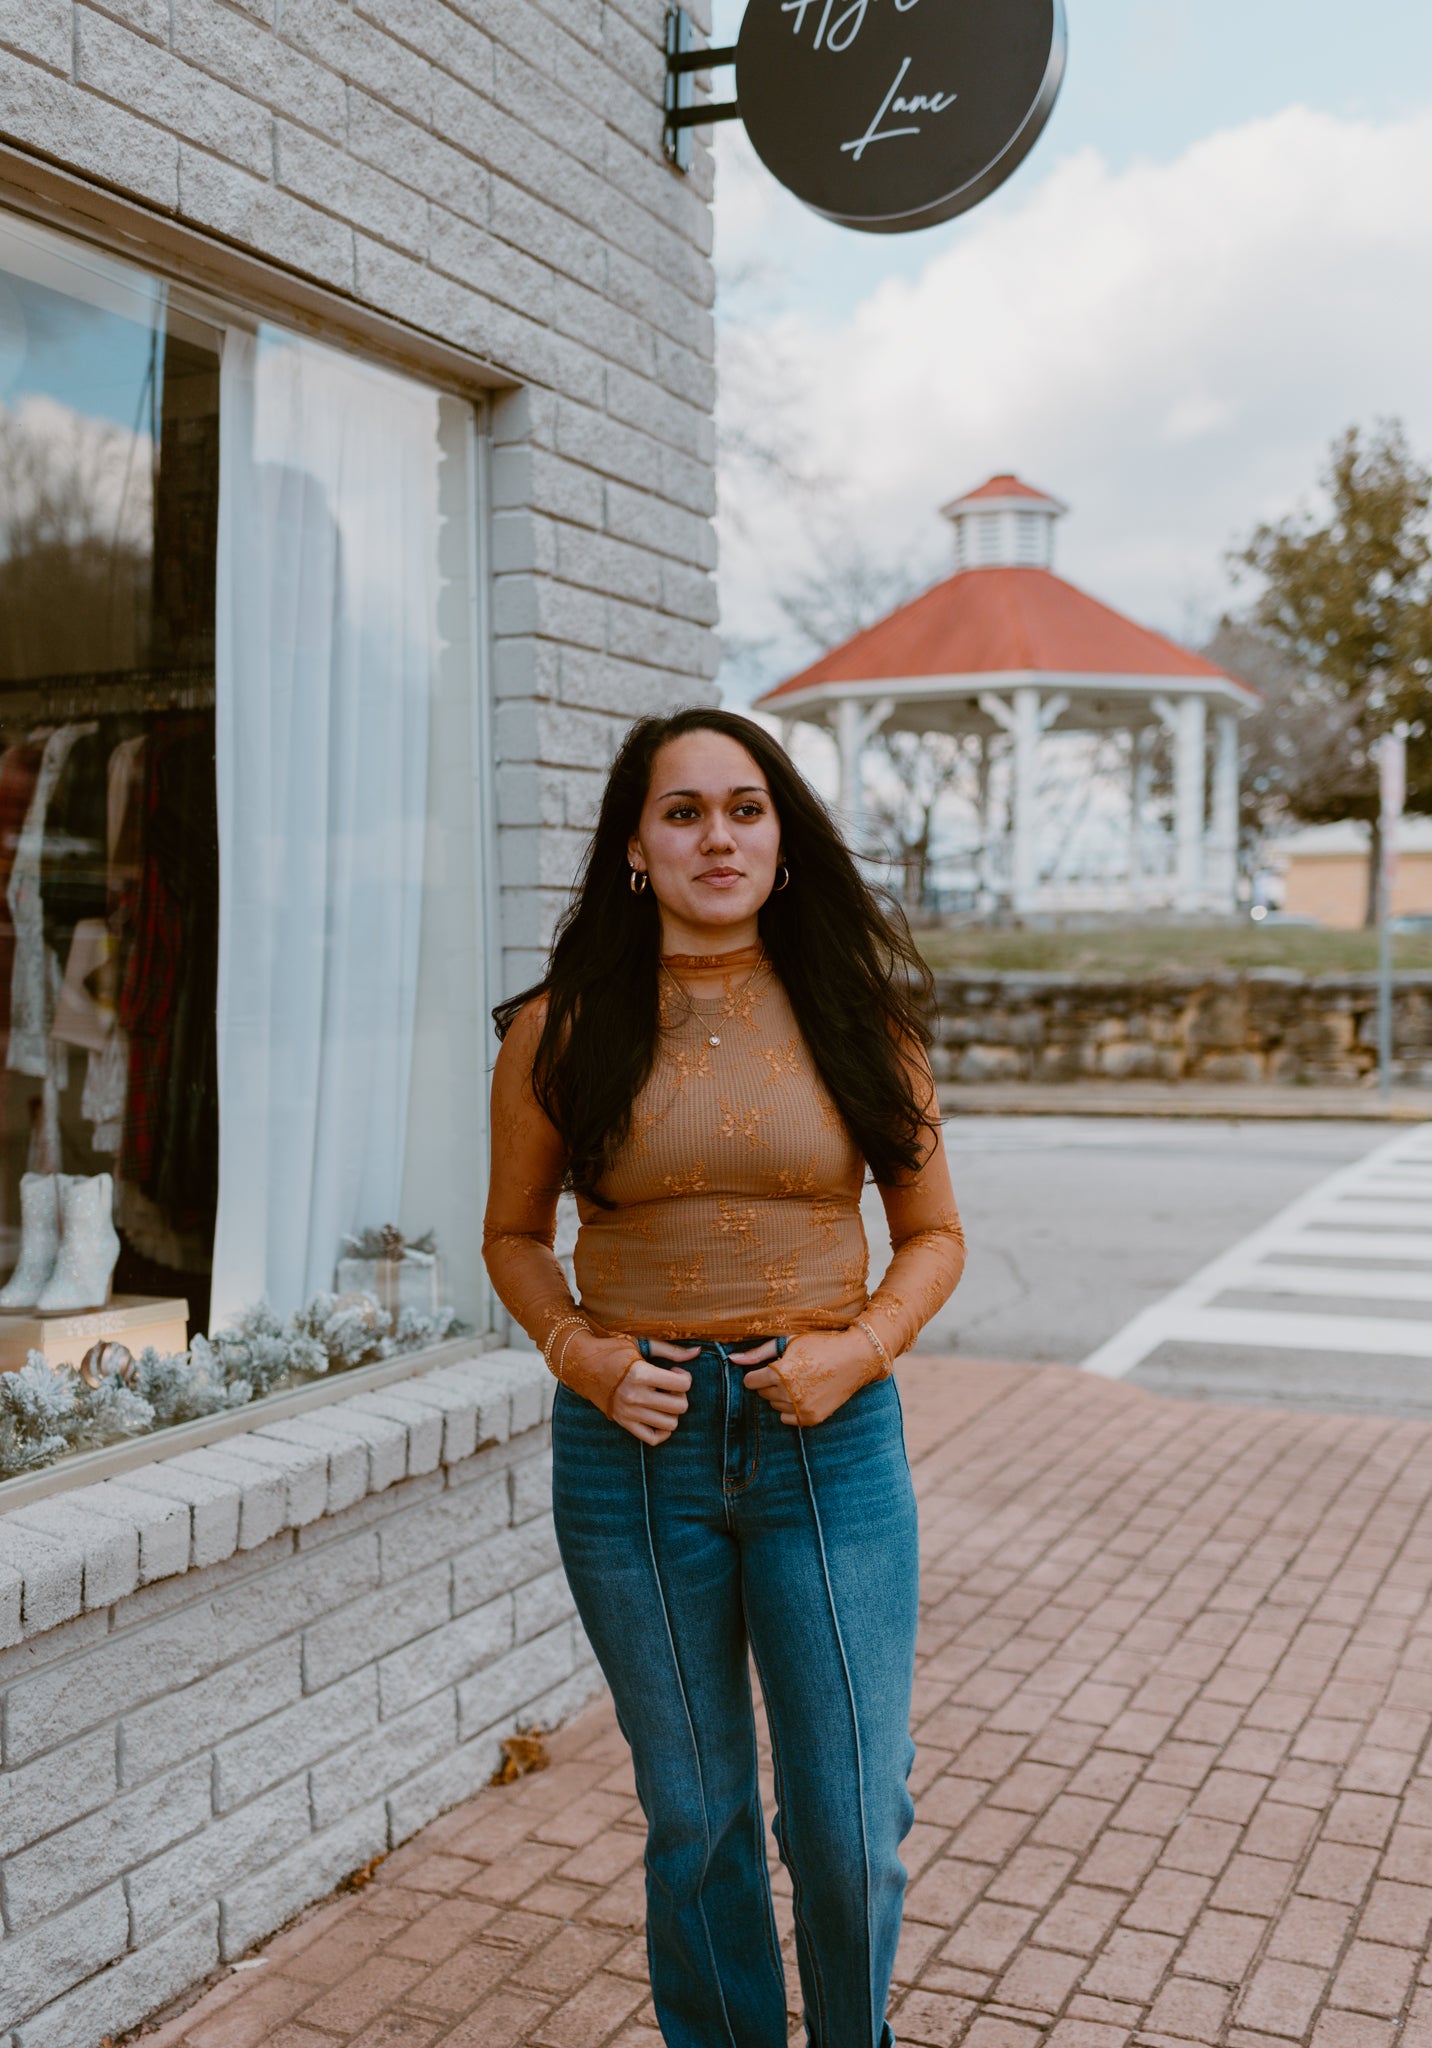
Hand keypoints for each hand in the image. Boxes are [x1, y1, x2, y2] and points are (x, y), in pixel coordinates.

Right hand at [561, 1331, 697, 1444]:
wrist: (581, 1365)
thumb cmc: (613, 1351)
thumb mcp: (640, 1344)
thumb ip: (670, 1350)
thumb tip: (697, 1352)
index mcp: (640, 1374)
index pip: (682, 1385)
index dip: (685, 1377)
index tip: (675, 1371)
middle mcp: (635, 1397)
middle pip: (679, 1407)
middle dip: (681, 1395)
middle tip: (671, 1386)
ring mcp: (629, 1413)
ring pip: (670, 1424)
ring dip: (673, 1412)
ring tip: (664, 1399)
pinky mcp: (624, 1423)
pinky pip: (653, 1439)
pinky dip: (663, 1432)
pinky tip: (660, 1416)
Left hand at [737, 1328, 884, 1427]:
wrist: (855, 1358)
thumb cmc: (820, 1344)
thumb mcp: (788, 1342)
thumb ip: (758, 1353)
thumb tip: (731, 1359)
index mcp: (780, 1373)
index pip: (750, 1382)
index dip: (758, 1373)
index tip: (772, 1366)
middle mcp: (789, 1394)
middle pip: (763, 1394)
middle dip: (770, 1383)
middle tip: (791, 1370)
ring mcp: (802, 1409)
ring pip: (775, 1406)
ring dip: (781, 1396)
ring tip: (801, 1380)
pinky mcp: (812, 1419)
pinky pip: (788, 1418)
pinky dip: (792, 1408)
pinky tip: (806, 1393)